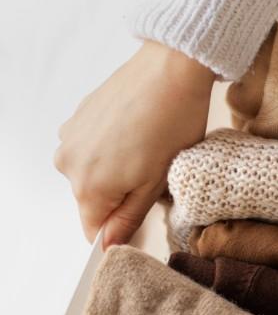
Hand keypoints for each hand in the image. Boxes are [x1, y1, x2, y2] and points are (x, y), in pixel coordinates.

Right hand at [55, 40, 214, 247]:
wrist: (170, 70)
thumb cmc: (172, 124)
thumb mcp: (157, 182)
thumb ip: (129, 217)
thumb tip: (109, 243)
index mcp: (88, 187)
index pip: (94, 230)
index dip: (121, 230)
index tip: (144, 220)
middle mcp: (69, 163)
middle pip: (93, 201)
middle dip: (122, 198)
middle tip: (155, 177)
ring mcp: (70, 137)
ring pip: (93, 174)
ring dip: (117, 172)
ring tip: (147, 151)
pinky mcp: (77, 117)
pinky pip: (92, 148)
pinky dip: (112, 149)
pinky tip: (137, 133)